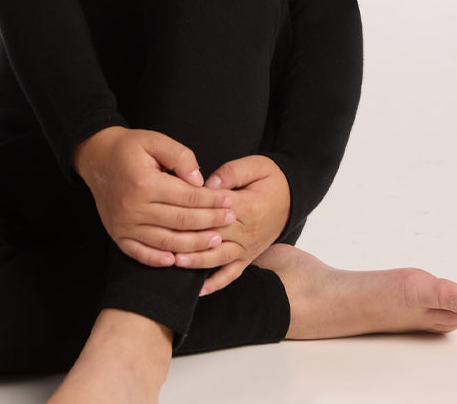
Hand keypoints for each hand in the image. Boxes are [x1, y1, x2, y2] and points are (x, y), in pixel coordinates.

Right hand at [73, 126, 234, 267]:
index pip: (187, 197)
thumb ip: (180, 156)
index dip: (211, 200)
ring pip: (166, 242)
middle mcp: (133, 208)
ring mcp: (124, 225)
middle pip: (180, 221)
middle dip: (209, 222)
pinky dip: (159, 260)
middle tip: (230, 221)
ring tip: (215, 241)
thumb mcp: (155, 140)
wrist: (96, 158)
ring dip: (193, 245)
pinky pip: (140, 253)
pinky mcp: (117, 235)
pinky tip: (177, 260)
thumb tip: (199, 180)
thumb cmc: (129, 147)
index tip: (229, 201)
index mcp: (145, 183)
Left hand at [173, 155, 290, 295]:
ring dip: (197, 261)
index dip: (195, 213)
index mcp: (248, 208)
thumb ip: (231, 172)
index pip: (217, 212)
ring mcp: (248, 248)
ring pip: (219, 259)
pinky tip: (198, 290)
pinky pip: (231, 275)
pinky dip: (215, 284)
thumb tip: (208, 183)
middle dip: (189, 239)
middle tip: (164, 238)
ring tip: (176, 261)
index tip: (172, 211)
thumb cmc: (270, 179)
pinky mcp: (247, 258)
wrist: (292, 197)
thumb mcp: (255, 166)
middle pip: (214, 237)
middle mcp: (248, 232)